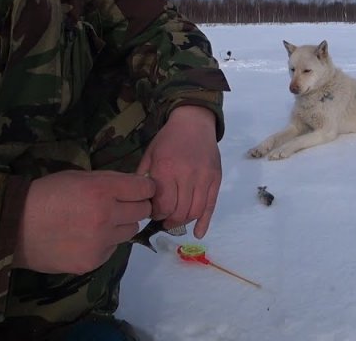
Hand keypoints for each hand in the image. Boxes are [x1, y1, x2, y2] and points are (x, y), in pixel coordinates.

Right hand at [14, 170, 154, 273]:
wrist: (13, 227)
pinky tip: (86, 238)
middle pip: (142, 211)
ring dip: (121, 226)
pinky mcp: (93, 261)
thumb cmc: (46, 195)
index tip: (139, 191)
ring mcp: (100, 241)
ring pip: (130, 231)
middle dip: (135, 206)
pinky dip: (105, 243)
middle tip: (119, 206)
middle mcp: (106, 216)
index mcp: (102, 190)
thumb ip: (109, 182)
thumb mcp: (78, 177)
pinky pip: (113, 249)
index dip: (144, 188)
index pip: (145, 189)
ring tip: (99, 223)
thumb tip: (136, 186)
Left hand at [136, 105, 220, 238]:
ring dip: (184, 221)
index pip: (163, 205)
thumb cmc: (168, 139)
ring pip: (195, 211)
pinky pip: (211, 205)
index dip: (156, 213)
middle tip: (163, 219)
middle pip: (180, 211)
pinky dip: (205, 222)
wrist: (194, 122)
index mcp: (167, 169)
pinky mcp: (216, 179)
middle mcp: (187, 175)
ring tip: (176, 220)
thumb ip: (144, 178)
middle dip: (169, 220)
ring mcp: (204, 178)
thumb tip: (139, 202)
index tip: (153, 212)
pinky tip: (199, 232)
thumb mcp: (150, 155)